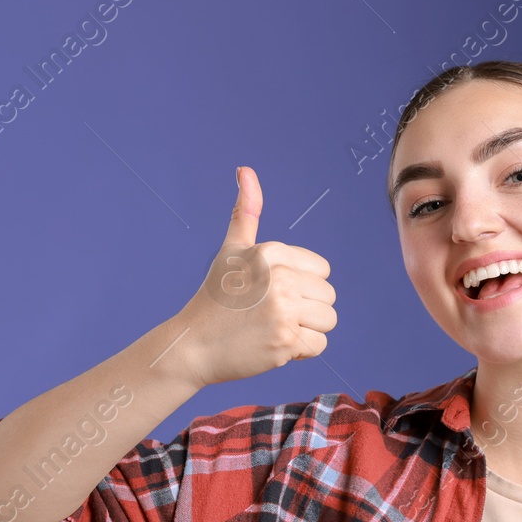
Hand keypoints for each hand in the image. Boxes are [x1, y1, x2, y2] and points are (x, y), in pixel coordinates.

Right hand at [175, 166, 337, 387]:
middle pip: (328, 296)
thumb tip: (245, 169)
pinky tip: (274, 345)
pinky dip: (301, 352)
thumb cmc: (216, 299)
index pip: (321, 270)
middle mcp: (278, 277)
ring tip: (276, 329)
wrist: (192, 346)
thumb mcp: (230, 251)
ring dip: (307, 330)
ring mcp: (282, 310)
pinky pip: (319, 345)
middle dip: (306, 310)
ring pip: (328, 320)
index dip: (302, 286)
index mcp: (270, 252)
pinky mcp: (285, 341)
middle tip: (271, 315)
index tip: (271, 293)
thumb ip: (246, 213)